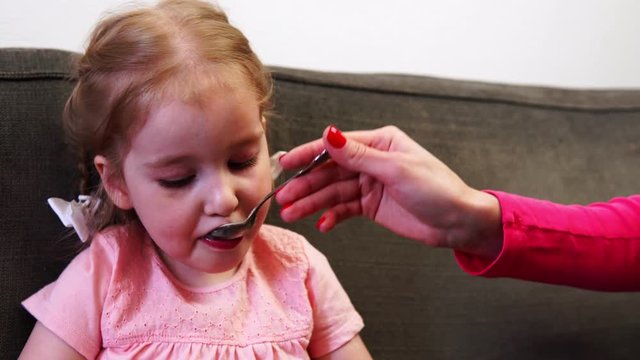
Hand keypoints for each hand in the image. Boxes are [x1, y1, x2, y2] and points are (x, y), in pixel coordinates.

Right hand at [276, 125, 501, 257]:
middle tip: (284, 198)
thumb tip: (329, 134)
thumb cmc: (437, 190)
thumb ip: (358, 155)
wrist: (458, 223)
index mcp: (379, 143)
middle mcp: (371, 160)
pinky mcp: (370, 205)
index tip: (286, 162)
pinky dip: (332, 216)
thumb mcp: (397, 170)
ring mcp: (370, 183)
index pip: (336, 146)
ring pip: (333, 191)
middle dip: (306, 185)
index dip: (308, 154)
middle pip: (329, 171)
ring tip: (292, 214)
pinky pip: (344, 208)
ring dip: (313, 203)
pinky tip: (322, 224)